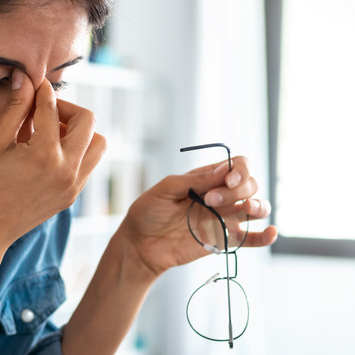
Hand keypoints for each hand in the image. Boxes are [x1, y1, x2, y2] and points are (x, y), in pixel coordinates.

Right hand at [0, 70, 106, 252]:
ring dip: (79, 131)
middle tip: (43, 110)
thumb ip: (15, 109)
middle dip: (66, 108)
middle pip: (88, 121)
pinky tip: (49, 151)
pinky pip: (88, 164)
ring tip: (50, 132)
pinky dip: (76, 150)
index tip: (33, 84)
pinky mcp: (72, 196)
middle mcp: (67, 170)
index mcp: (45, 154)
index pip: (52, 108)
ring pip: (97, 143)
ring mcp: (73, 185)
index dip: (41, 91)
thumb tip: (25, 78)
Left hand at [120, 157, 277, 275]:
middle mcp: (221, 196)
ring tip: (246, 208)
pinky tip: (270, 232)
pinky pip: (253, 238)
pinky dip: (266, 236)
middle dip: (237, 189)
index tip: (227, 180)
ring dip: (258, 205)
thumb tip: (224, 170)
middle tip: (210, 200)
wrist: (140, 244)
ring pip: (257, 207)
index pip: (238, 166)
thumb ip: (194, 180)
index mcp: (207, 178)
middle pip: (250, 184)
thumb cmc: (148, 212)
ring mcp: (225, 218)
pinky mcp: (225, 240)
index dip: (239, 170)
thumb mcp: (165, 190)